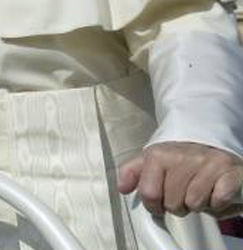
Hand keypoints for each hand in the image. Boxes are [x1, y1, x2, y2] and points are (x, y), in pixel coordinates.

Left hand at [118, 141, 242, 215]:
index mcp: (159, 153)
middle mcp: (183, 155)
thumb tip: (122, 188)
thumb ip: (133, 172)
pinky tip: (214, 190)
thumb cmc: (182, 159)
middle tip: (183, 194)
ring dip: (198, 204)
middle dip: (177, 205)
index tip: (159, 202)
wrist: (215, 147)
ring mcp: (208, 162)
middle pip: (172, 203)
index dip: (154, 205)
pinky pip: (218, 201)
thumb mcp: (154, 160)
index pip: (149, 193)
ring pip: (195, 204)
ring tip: (199, 191)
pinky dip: (217, 203)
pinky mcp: (230, 172)